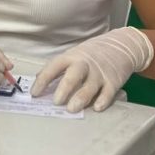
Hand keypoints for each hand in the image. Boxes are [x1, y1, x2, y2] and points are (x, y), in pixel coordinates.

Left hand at [31, 27, 153, 112]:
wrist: (120, 46)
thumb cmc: (89, 55)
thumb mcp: (71, 56)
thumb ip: (57, 69)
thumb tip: (37, 81)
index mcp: (70, 57)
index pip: (53, 67)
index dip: (43, 80)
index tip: (34, 93)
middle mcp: (84, 64)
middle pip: (73, 75)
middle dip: (64, 88)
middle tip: (56, 102)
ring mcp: (99, 73)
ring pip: (90, 86)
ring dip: (81, 97)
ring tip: (72, 108)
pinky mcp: (113, 81)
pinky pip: (108, 92)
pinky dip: (103, 100)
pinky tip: (97, 108)